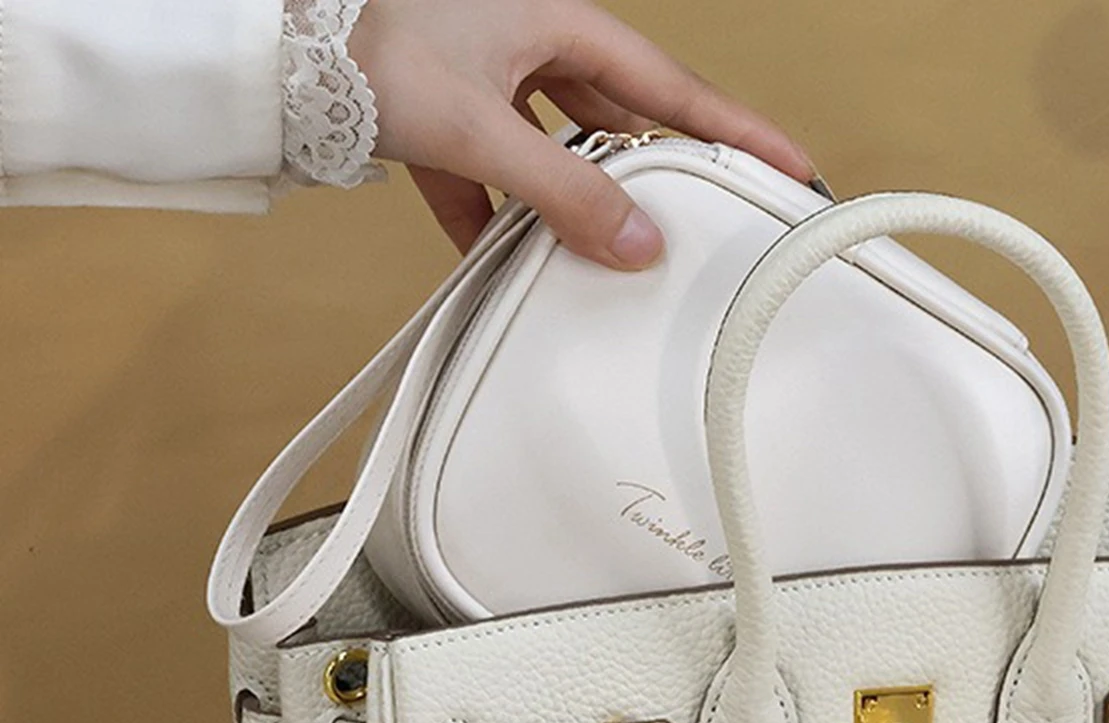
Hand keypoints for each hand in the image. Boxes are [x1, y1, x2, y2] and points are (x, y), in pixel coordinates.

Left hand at [348, 0, 814, 262]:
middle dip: (653, 177)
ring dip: (571, 205)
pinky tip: (496, 262)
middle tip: (699, 226)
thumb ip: (562, 192)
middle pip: (621, 123)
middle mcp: (532, 47)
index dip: (736, 131)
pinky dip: (497, 220)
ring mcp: (489, 83)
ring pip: (558, 153)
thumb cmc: (366, 48)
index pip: (673, 89)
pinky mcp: (446, 117)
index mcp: (559, 25)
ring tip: (595, 258)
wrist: (270, 55)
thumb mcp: (479, 126)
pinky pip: (493, 177)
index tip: (789, 167)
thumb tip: (636, 244)